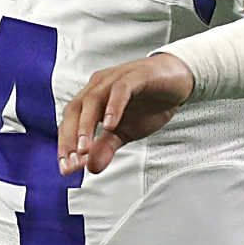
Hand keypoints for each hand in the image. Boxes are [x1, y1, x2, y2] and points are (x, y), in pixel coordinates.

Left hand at [58, 54, 195, 174]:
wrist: (177, 80)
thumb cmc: (148, 103)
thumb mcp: (125, 132)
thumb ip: (106, 147)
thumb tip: (91, 168)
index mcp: (92, 99)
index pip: (70, 122)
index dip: (65, 144)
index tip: (67, 169)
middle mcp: (98, 86)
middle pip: (75, 109)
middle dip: (70, 137)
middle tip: (73, 161)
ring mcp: (115, 79)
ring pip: (93, 99)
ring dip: (86, 125)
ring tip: (85, 149)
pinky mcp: (136, 76)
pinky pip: (120, 90)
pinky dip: (113, 107)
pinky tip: (110, 125)